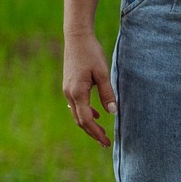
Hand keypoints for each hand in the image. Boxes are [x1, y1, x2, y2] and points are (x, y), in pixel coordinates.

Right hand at [63, 29, 117, 146]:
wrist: (76, 38)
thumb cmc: (91, 53)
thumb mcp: (103, 73)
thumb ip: (107, 93)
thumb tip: (112, 112)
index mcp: (77, 92)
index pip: (86, 119)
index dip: (96, 132)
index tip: (107, 142)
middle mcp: (69, 93)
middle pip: (79, 120)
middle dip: (92, 133)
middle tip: (105, 143)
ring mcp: (67, 90)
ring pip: (76, 114)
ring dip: (88, 125)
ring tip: (101, 133)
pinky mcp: (69, 85)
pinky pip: (75, 105)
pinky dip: (85, 114)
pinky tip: (96, 115)